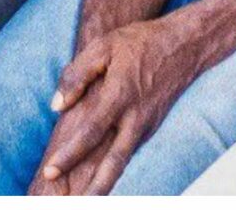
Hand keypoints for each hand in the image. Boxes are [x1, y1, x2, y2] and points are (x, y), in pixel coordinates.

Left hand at [32, 17, 201, 194]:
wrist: (184, 45)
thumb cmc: (140, 42)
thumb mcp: (104, 46)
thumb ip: (77, 75)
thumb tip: (56, 105)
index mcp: (120, 95)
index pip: (91, 132)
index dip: (70, 154)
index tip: (50, 170)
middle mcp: (135, 117)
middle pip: (113, 164)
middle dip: (92, 189)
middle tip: (71, 205)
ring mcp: (145, 126)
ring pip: (122, 164)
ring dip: (104, 187)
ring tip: (85, 202)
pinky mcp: (151, 128)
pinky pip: (129, 153)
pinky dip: (114, 171)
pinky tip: (100, 181)